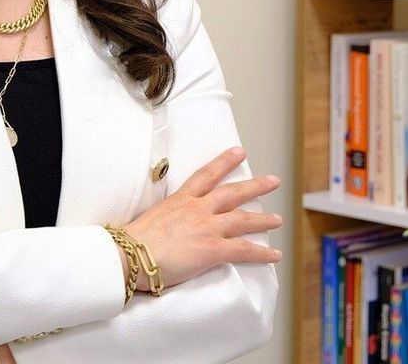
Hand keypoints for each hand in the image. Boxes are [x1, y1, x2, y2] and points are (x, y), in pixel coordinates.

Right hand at [122, 147, 281, 290]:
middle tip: (273, 180)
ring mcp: (207, 228)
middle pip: (233, 193)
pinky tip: (275, 255)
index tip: (239, 151)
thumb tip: (170, 223)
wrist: (130, 255)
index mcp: (181, 199)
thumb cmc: (133, 240)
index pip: (206, 175)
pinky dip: (262, 253)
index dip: (224, 162)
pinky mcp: (213, 249)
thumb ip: (168, 216)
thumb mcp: (152, 216)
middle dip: (255, 186)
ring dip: (263, 219)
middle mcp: (198, 209)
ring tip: (278, 219)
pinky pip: (244, 250)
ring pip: (243, 219)